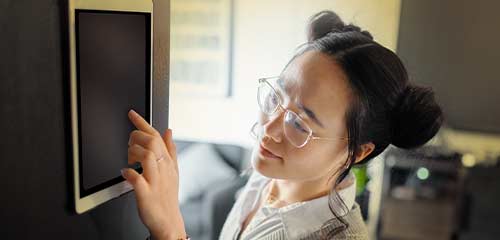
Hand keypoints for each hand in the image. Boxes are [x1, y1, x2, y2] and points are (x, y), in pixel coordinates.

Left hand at [121, 109, 185, 239]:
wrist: (168, 221)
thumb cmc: (167, 195)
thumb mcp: (173, 170)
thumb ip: (170, 149)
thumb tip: (168, 130)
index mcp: (168, 161)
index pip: (156, 135)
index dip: (143, 123)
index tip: (131, 113)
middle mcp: (163, 169)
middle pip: (152, 142)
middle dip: (137, 138)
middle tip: (129, 145)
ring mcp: (156, 181)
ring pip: (147, 156)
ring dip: (134, 153)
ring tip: (129, 160)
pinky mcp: (147, 194)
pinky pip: (137, 179)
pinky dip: (128, 173)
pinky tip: (124, 173)